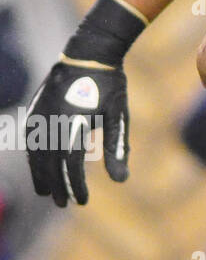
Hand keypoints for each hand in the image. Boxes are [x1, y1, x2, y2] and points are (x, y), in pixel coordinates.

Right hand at [26, 59, 129, 206]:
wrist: (88, 55)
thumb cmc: (109, 87)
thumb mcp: (118, 117)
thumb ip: (117, 149)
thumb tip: (122, 181)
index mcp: (76, 125)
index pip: (71, 166)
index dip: (75, 186)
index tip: (81, 201)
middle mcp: (53, 123)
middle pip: (51, 164)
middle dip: (57, 186)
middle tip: (63, 204)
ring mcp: (40, 117)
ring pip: (36, 156)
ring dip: (42, 176)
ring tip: (48, 193)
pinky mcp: (34, 112)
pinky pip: (31, 142)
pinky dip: (34, 159)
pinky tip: (40, 169)